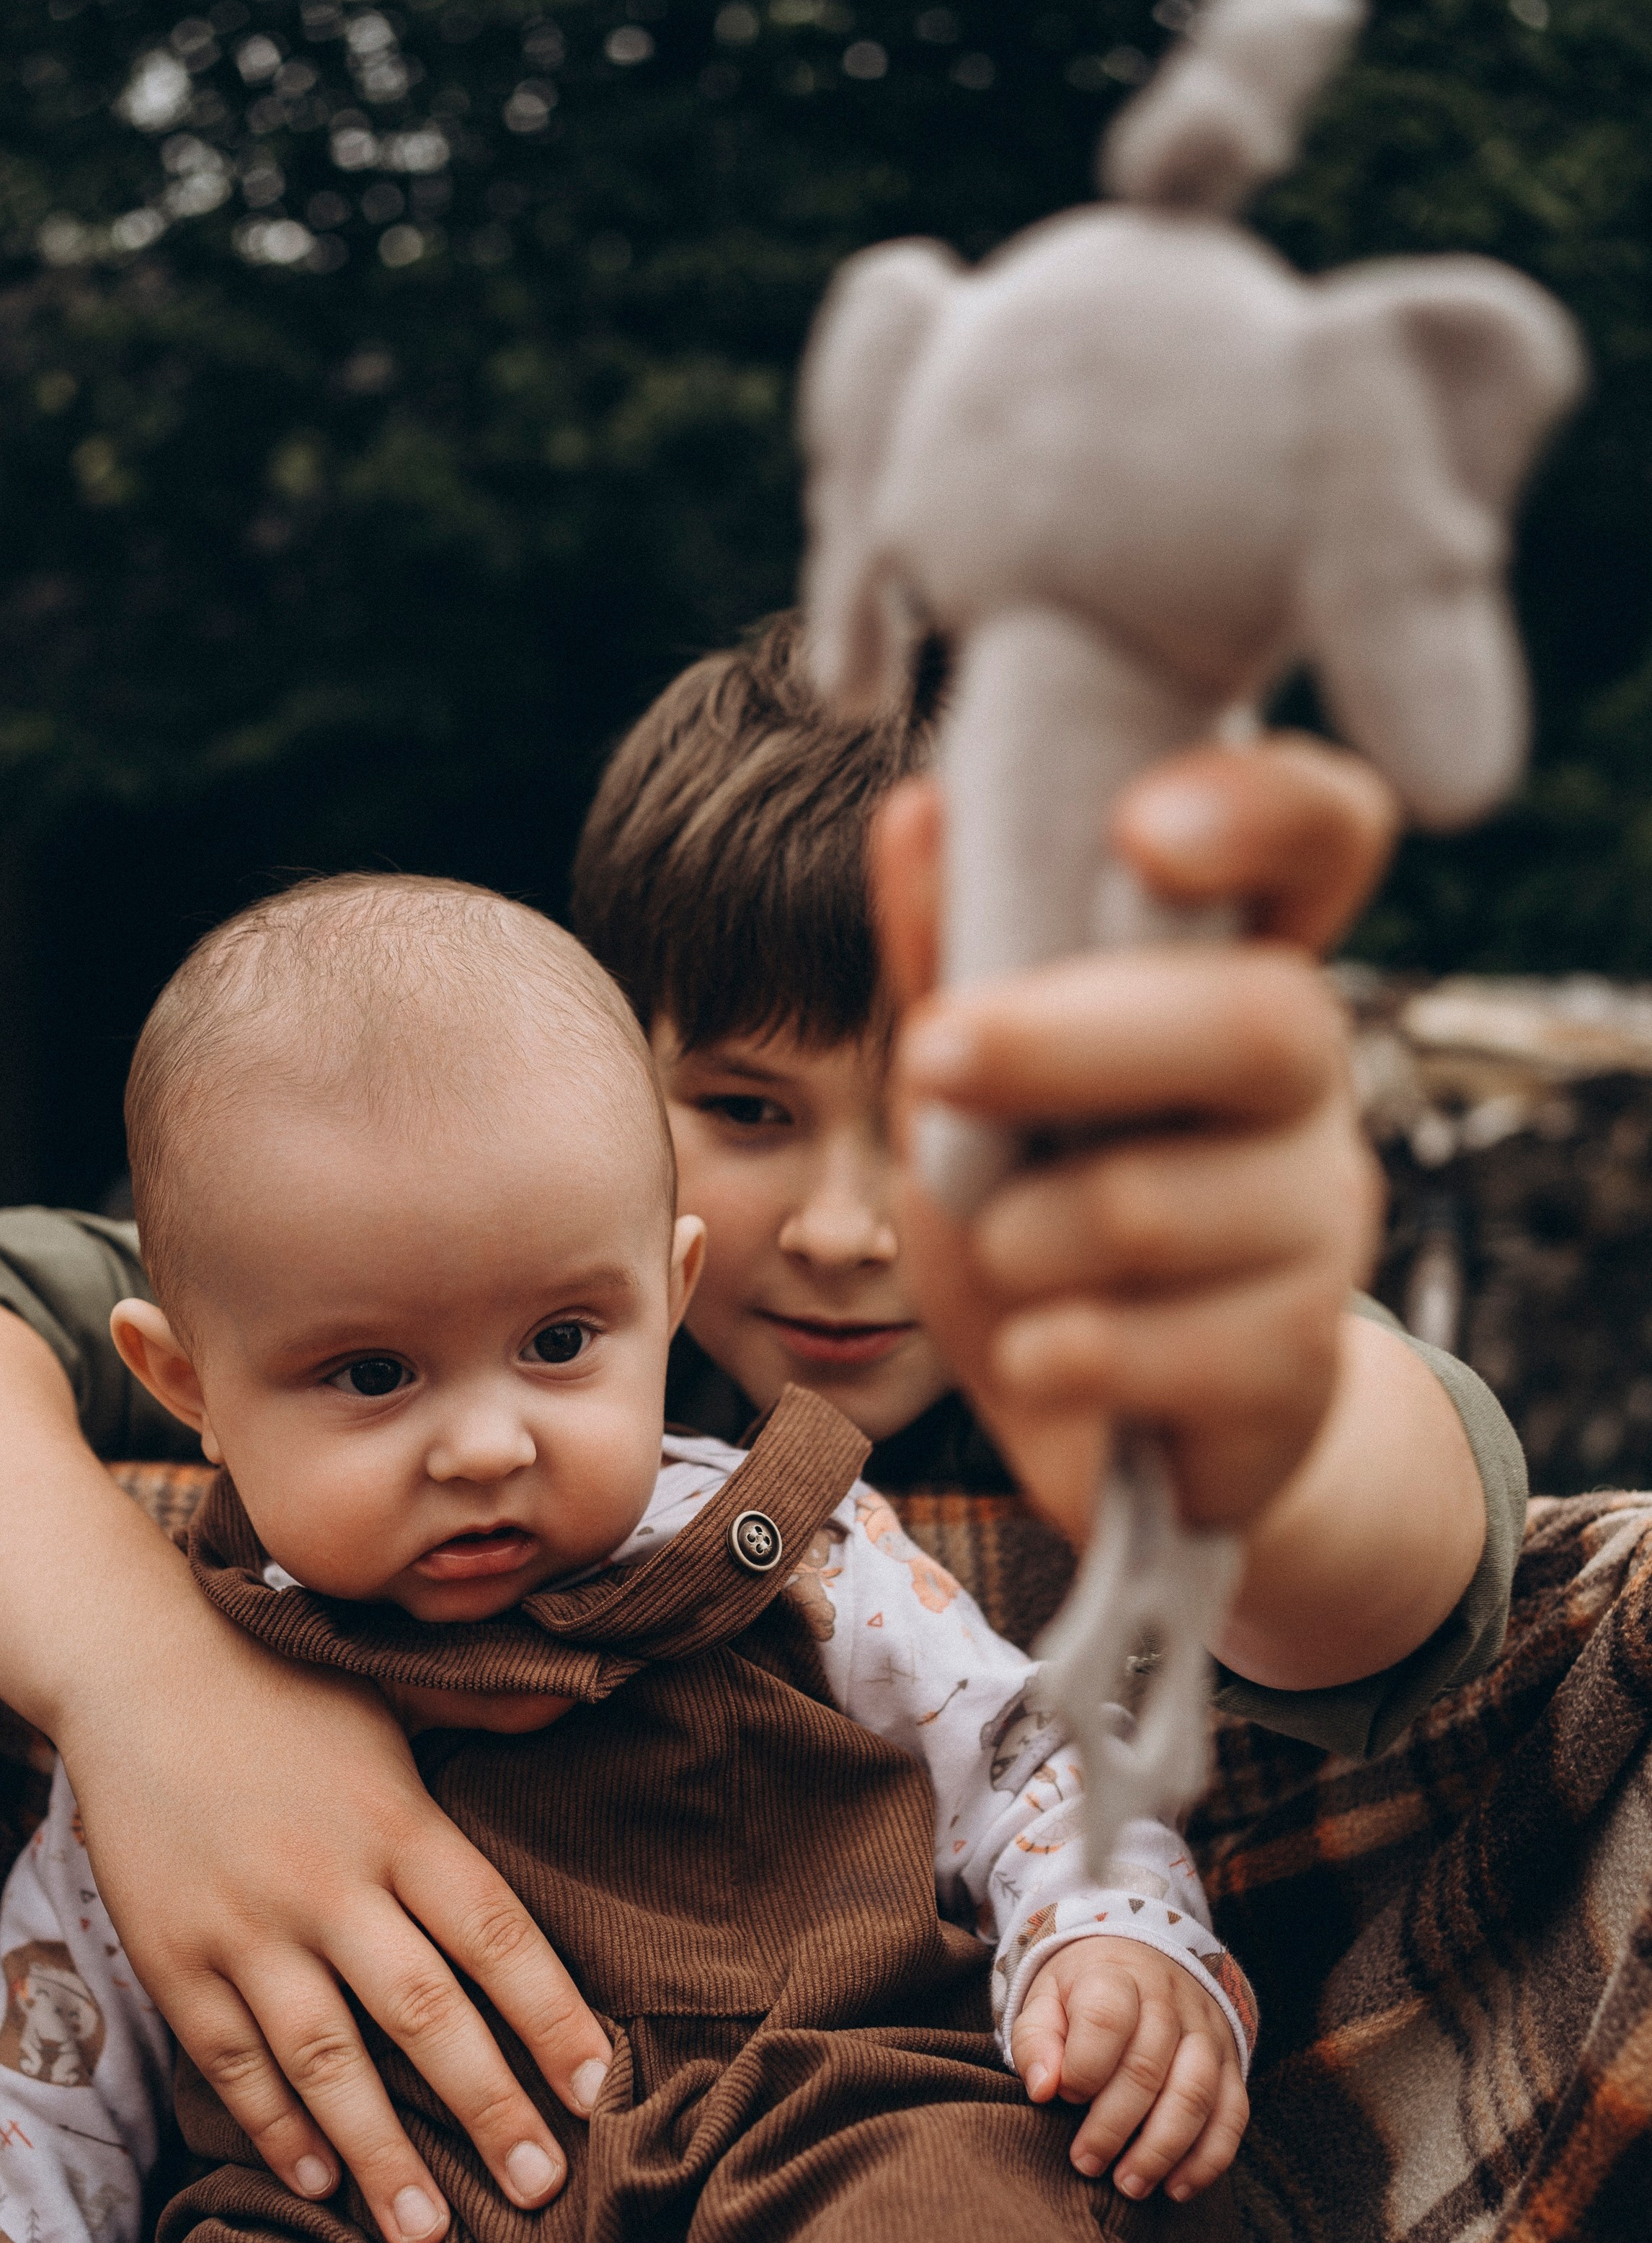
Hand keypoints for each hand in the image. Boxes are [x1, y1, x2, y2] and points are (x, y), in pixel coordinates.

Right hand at [0, 1258, 614, 2242]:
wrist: (136, 1671)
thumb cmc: (284, 1683)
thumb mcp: (393, 1689)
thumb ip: (484, 1712)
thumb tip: (585, 1699)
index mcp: (397, 1819)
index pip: (495, 1933)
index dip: (552, 2015)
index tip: (600, 2088)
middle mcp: (327, 1882)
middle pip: (424, 2013)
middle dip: (488, 2108)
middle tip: (540, 2188)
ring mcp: (246, 1926)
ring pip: (326, 2059)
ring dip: (380, 2153)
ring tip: (427, 2232)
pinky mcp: (174, 1956)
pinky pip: (232, 2059)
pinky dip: (274, 2127)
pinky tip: (317, 2183)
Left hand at [871, 734, 1392, 1536]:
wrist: (1112, 1434)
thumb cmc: (1038, 1217)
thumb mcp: (970, 1089)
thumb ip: (946, 961)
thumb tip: (917, 808)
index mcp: (1235, 975)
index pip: (1325, 840)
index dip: (1263, 813)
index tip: (1141, 827)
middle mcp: (1309, 1085)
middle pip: (1259, 1023)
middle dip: (1066, 1042)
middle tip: (932, 1056)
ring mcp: (1322, 1226)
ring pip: (1161, 1206)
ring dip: (1023, 1235)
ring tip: (1000, 1256)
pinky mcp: (1302, 1365)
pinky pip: (1163, 1348)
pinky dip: (1058, 1351)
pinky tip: (1040, 1352)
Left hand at [1013, 1939, 1246, 2201]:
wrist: (1144, 1962)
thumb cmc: (1083, 1994)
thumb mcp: (1045, 2000)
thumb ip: (1036, 2041)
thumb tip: (1043, 2090)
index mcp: (1116, 1976)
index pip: (1106, 2018)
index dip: (1083, 2067)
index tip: (1061, 2097)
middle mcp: (1168, 2000)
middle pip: (1148, 2067)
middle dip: (1113, 2127)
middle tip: (1086, 2164)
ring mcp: (1206, 2031)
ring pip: (1195, 2094)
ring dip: (1162, 2150)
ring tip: (1129, 2185)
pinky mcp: (1230, 2063)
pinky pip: (1232, 2114)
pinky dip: (1207, 2159)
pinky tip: (1176, 2187)